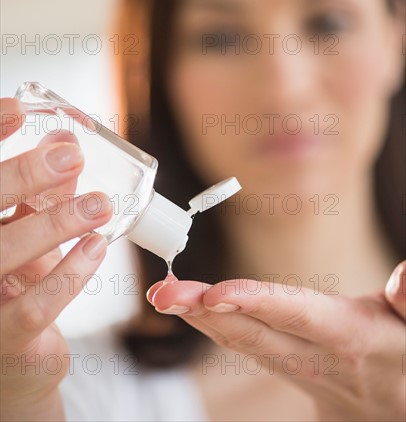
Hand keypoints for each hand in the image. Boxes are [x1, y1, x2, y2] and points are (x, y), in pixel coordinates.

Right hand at [0, 98, 112, 420]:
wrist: (10, 356)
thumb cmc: (14, 279)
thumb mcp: (23, 230)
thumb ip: (39, 192)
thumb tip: (66, 145)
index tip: (20, 108)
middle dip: (22, 175)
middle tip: (71, 155)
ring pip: (4, 253)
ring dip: (56, 222)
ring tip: (100, 203)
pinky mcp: (1, 339)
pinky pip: (34, 305)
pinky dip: (70, 273)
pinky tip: (96, 247)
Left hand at [148, 262, 405, 420]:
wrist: (405, 406)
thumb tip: (405, 275)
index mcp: (348, 338)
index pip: (293, 315)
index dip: (252, 303)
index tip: (212, 294)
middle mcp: (316, 358)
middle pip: (252, 333)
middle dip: (204, 311)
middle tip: (163, 291)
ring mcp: (299, 372)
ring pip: (242, 342)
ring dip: (202, 318)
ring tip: (167, 295)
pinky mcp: (290, 373)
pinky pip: (247, 347)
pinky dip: (217, 326)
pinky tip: (194, 310)